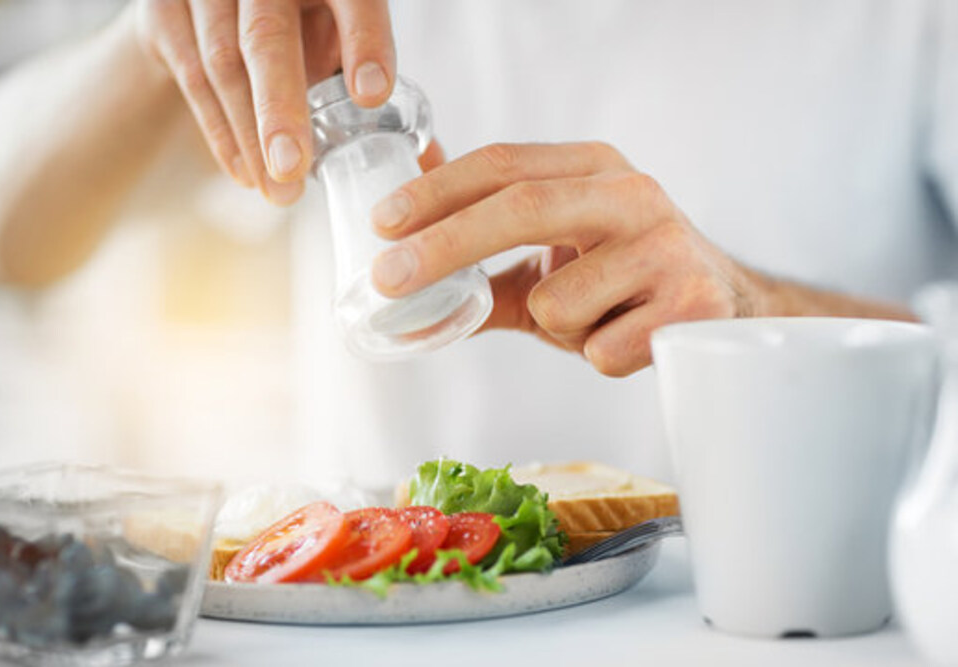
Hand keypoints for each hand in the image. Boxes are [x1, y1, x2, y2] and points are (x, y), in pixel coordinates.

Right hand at [134, 0, 394, 203]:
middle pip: (268, 34)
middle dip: (281, 108)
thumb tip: (432, 162)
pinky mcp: (165, 8)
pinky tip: (246, 173)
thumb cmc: (300, 24)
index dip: (365, 42)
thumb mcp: (341, 37)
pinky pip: (190, 76)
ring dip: (250, 136)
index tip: (372, 94)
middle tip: (294, 170)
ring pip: (223, 61)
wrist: (218, 1)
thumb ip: (375, 84)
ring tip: (278, 192)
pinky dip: (220, 132)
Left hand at [369, 142, 765, 376]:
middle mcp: (632, 193)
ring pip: (555, 304)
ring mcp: (666, 246)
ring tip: (596, 317)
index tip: (382, 223)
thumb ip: (480, 255)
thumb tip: (394, 269)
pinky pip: (599, 350)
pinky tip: (631, 337)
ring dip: (556, 328)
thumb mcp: (553, 256)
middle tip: (387, 279)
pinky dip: (597, 356)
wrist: (722, 306)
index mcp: (592, 167)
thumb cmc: (621, 280)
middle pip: (522, 206)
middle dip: (444, 244)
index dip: (436, 191)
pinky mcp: (691, 303)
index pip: (503, 163)